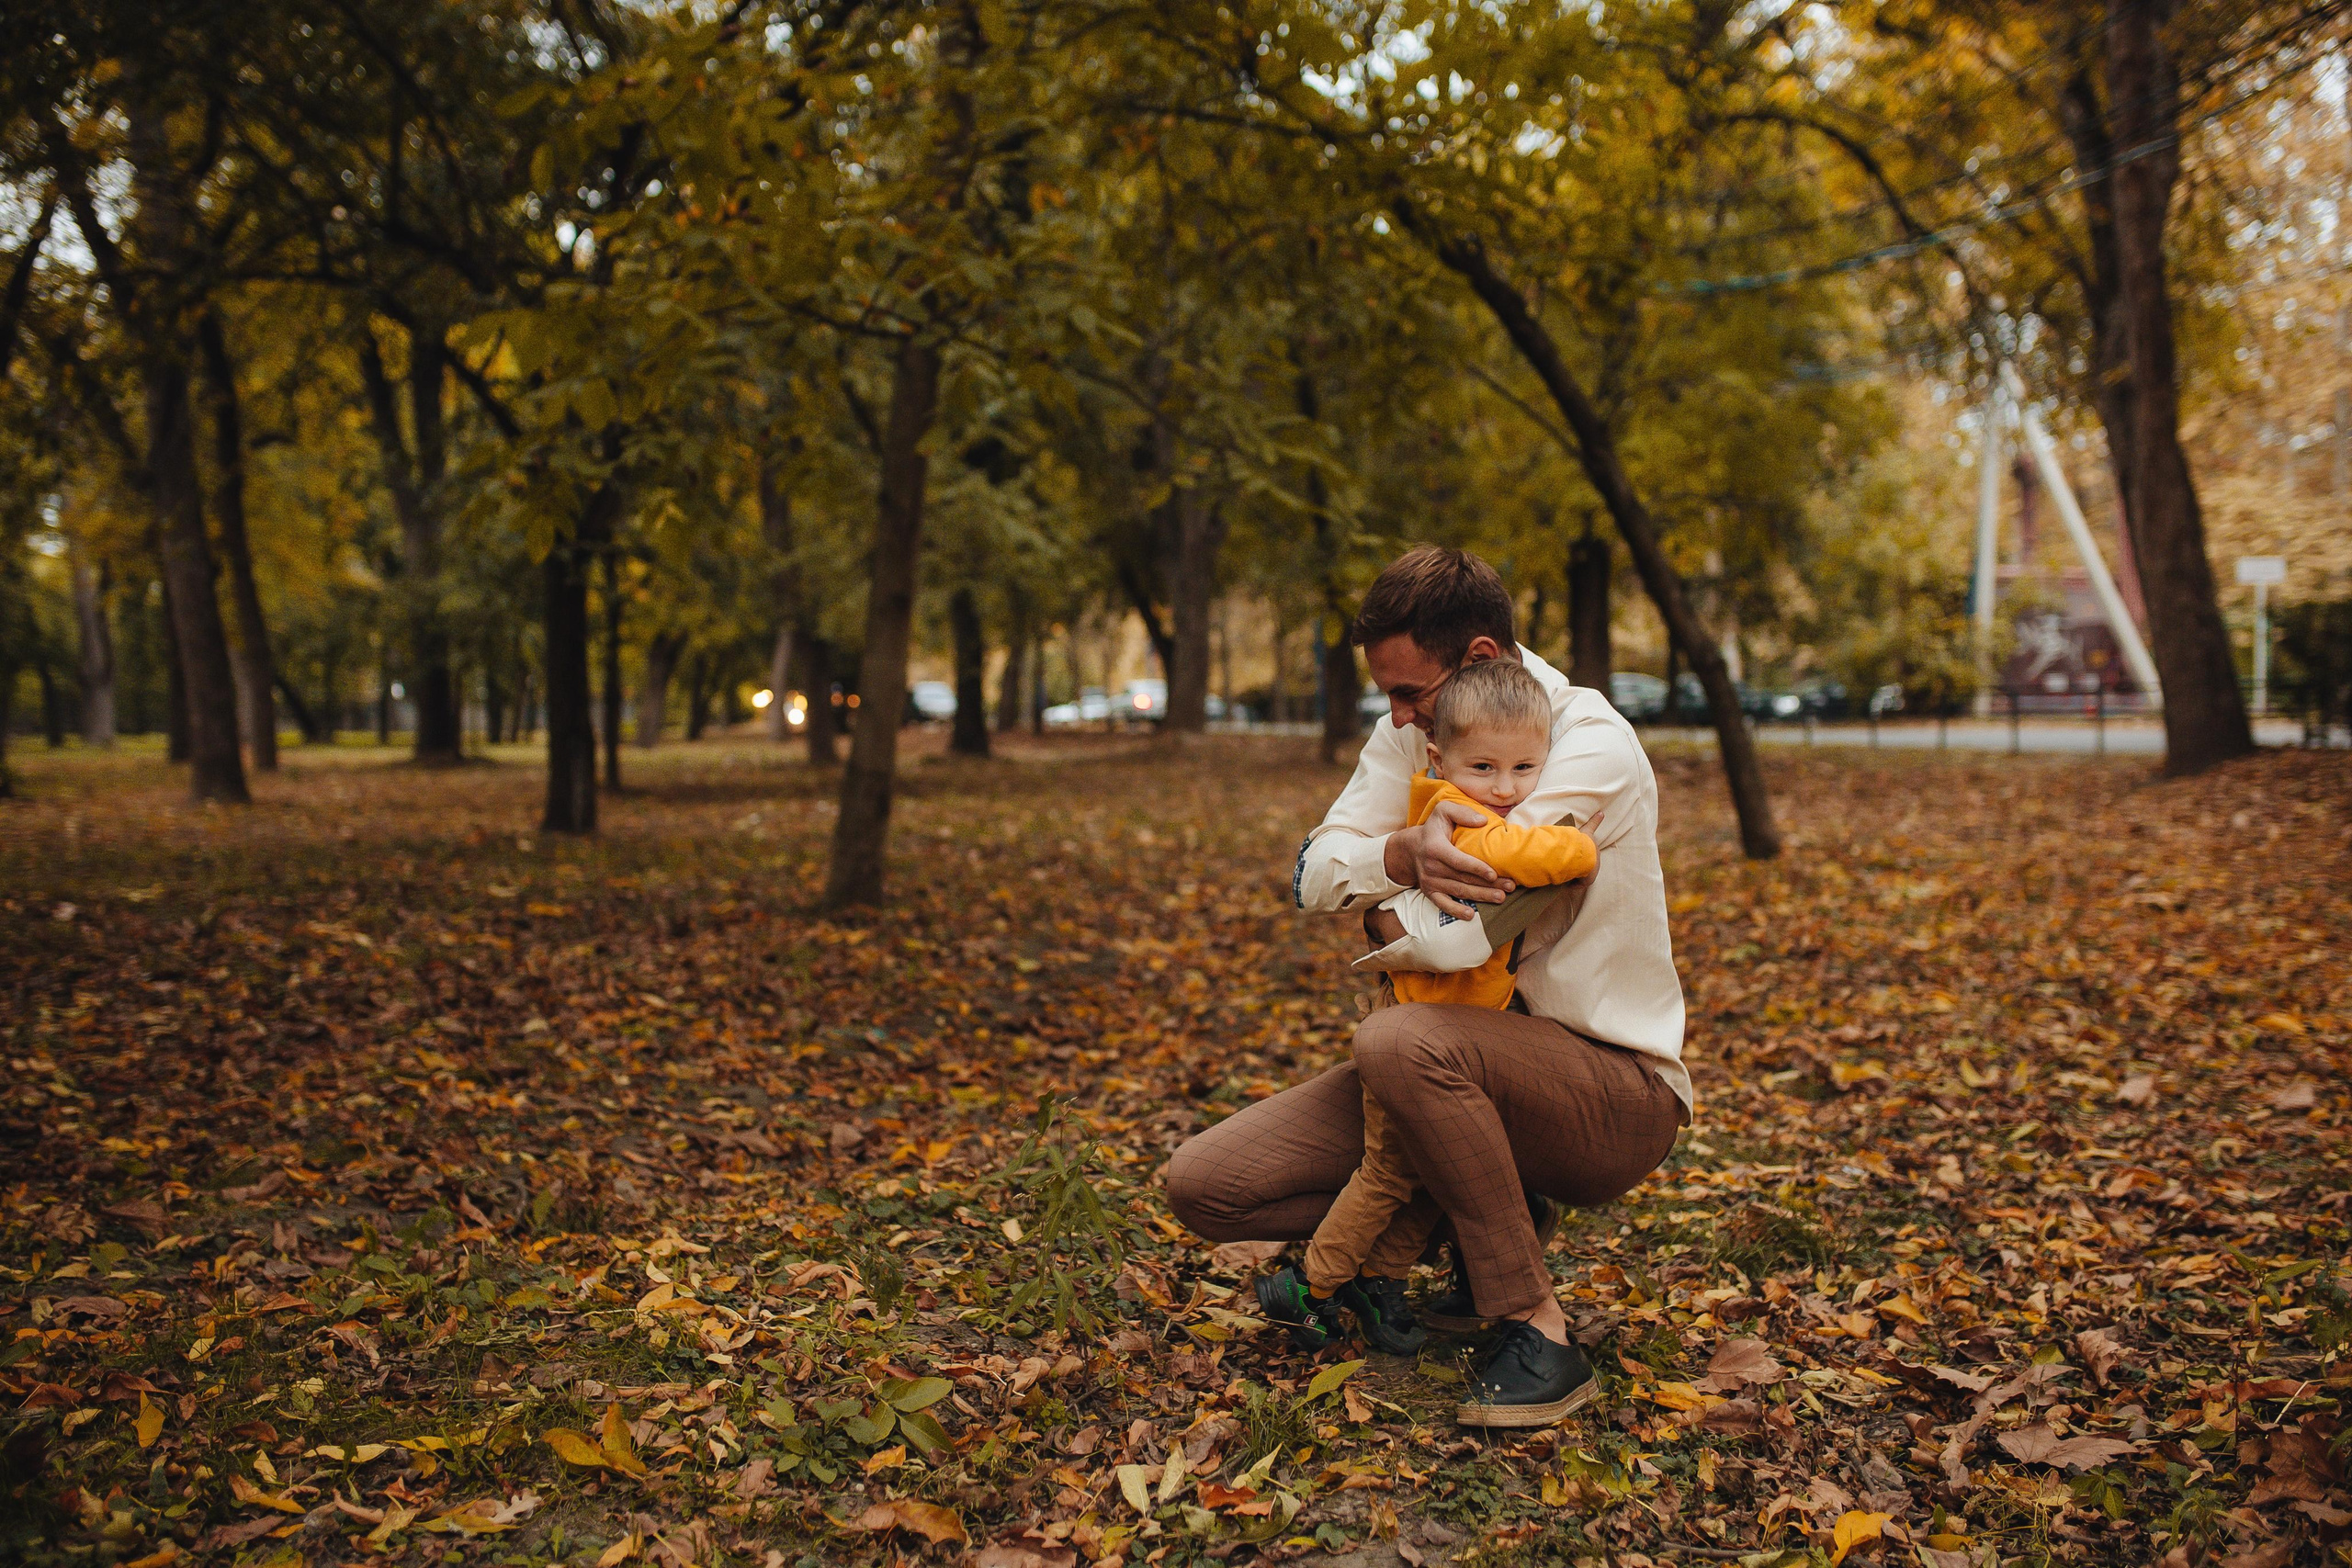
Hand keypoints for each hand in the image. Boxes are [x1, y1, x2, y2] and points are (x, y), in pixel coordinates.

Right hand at [1383, 801, 1514, 918]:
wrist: (1411, 849)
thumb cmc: (1434, 828)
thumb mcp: (1443, 811)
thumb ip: (1462, 812)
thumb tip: (1483, 821)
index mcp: (1435, 847)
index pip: (1458, 861)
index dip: (1476, 868)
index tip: (1494, 874)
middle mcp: (1431, 867)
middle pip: (1463, 878)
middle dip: (1488, 884)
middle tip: (1510, 887)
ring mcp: (1430, 881)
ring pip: (1458, 891)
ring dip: (1480, 897)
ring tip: (1501, 898)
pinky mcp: (1429, 892)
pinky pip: (1443, 904)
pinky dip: (1455, 911)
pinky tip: (1470, 915)